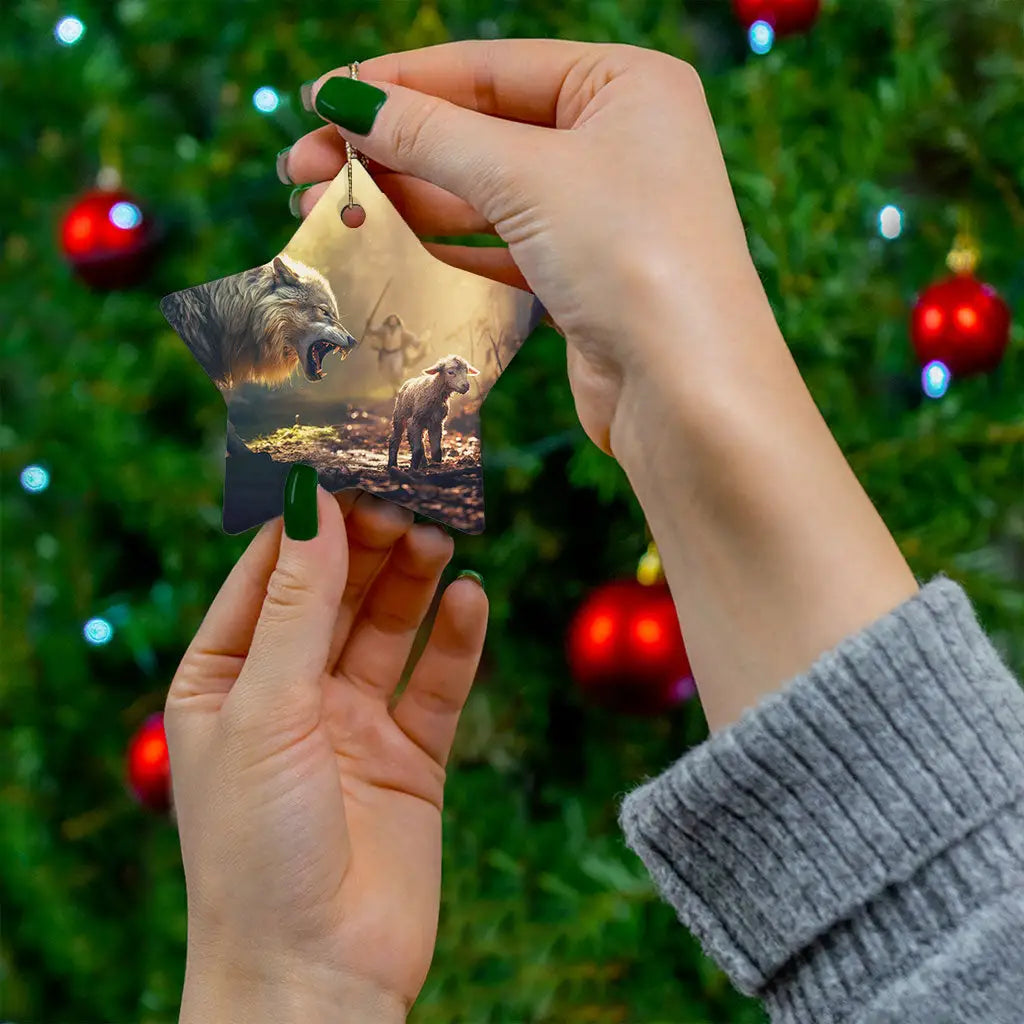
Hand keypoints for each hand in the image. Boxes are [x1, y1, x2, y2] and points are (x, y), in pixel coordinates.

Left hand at [166, 490, 486, 1021]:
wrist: (317, 977)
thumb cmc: (257, 849)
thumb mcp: (264, 710)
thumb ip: (295, 606)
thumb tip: (310, 503)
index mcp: (225, 680)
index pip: (267, 576)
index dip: (306, 522)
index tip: (347, 466)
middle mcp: (288, 694)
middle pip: (335, 594)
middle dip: (367, 545)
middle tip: (406, 498)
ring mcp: (352, 724)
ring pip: (389, 628)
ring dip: (413, 581)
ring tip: (439, 535)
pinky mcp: (410, 757)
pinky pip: (437, 683)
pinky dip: (456, 640)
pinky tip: (472, 599)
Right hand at [283, 41, 917, 731]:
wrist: (689, 393)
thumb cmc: (634, 258)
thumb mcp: (525, 176)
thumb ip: (430, 134)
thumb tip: (346, 98)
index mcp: (625, 85)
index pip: (488, 68)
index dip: (398, 84)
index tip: (320, 100)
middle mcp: (617, 141)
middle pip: (479, 131)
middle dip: (389, 149)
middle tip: (302, 169)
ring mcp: (600, 213)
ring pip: (482, 194)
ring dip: (405, 201)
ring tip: (325, 210)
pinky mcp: (581, 276)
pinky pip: (497, 246)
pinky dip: (441, 246)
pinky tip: (385, 247)